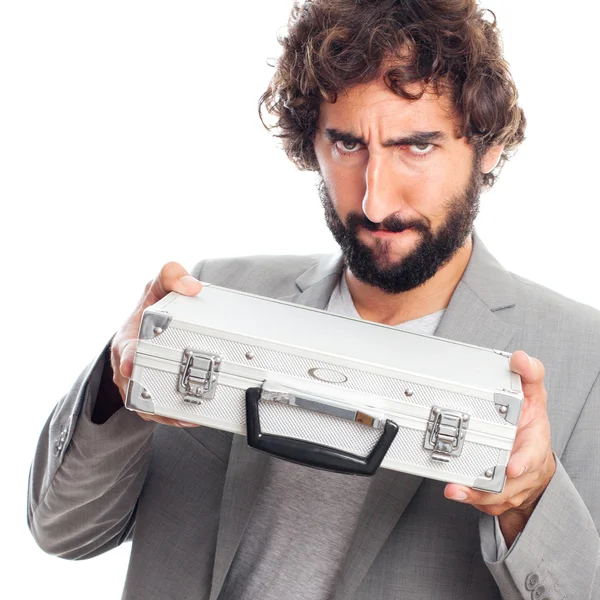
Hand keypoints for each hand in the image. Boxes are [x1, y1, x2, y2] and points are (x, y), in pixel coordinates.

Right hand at [110, 261, 202, 426]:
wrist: (146, 331)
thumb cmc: (151, 309)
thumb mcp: (157, 287)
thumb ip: (171, 276)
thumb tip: (192, 286)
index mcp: (127, 337)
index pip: (125, 349)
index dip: (128, 357)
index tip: (131, 364)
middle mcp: (127, 364)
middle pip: (134, 386)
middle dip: (150, 396)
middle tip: (173, 401)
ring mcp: (135, 384)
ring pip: (145, 405)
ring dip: (164, 412)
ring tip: (187, 415)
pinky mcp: (147, 397)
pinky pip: (156, 413)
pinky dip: (171, 417)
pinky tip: (190, 418)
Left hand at [443, 350, 556, 545]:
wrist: (531, 455)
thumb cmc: (529, 425)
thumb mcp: (534, 395)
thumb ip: (529, 374)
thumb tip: (520, 357)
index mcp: (534, 443)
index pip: (532, 454)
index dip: (523, 461)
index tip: (512, 466)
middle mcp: (523, 467)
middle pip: (509, 483)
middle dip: (489, 486)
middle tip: (467, 482)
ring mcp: (511, 484)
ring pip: (494, 496)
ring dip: (474, 494)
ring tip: (454, 489)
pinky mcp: (497, 494)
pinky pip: (484, 502)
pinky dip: (469, 498)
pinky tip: (455, 491)